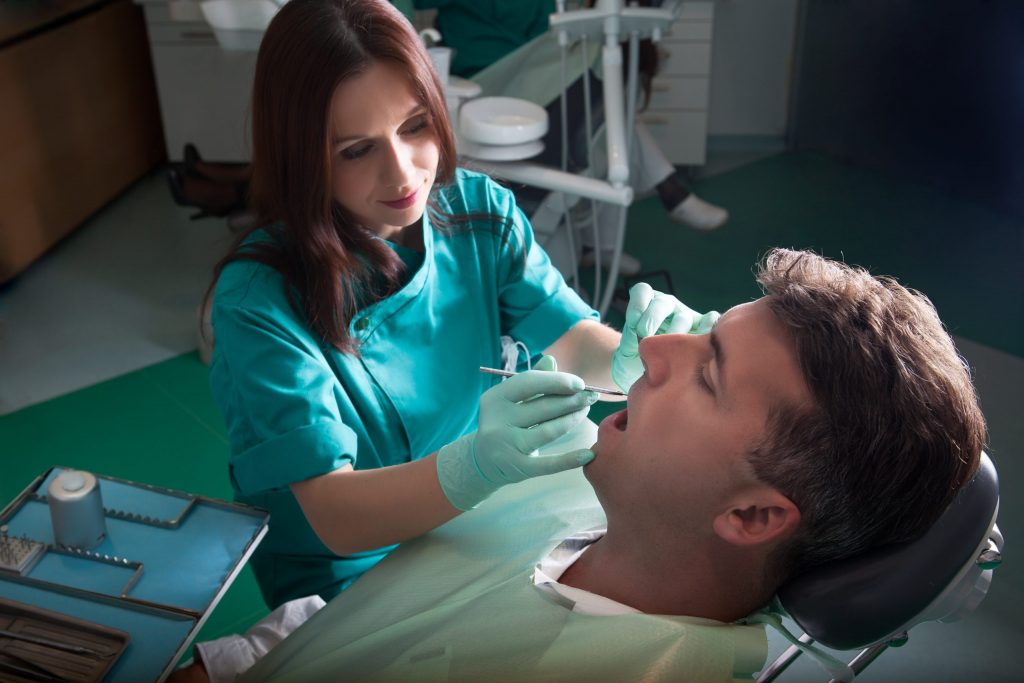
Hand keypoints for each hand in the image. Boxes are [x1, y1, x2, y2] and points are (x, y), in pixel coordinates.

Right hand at [437, 355, 596, 510]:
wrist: (483, 462)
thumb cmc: (504, 422)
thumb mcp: (510, 400)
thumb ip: (532, 380)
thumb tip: (551, 360)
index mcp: (495, 398)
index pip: (530, 382)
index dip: (558, 381)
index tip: (580, 383)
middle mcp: (498, 421)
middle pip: (544, 406)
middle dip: (573, 400)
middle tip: (592, 396)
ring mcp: (507, 446)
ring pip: (550, 430)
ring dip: (573, 419)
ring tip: (585, 411)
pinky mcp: (518, 468)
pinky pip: (549, 464)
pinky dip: (570, 459)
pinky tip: (589, 454)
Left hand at [611, 283, 719, 391]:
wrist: (653, 380)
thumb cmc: (638, 361)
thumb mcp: (627, 351)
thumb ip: (631, 341)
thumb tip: (644, 337)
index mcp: (647, 305)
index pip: (642, 291)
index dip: (637, 304)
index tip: (632, 322)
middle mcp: (668, 306)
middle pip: (662, 302)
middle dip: (652, 318)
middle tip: (645, 336)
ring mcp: (687, 316)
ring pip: (683, 317)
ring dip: (674, 333)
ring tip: (668, 351)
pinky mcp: (704, 328)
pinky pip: (711, 320)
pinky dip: (708, 328)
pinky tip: (699, 344)